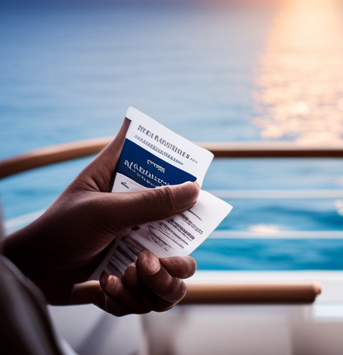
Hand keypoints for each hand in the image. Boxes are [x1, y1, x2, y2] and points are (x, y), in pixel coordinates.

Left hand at [3, 118, 200, 315]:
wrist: (30, 275)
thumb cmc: (58, 232)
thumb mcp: (104, 211)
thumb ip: (150, 202)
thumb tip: (194, 190)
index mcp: (129, 181)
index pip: (163, 160)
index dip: (182, 170)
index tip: (190, 186)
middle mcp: (141, 214)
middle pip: (187, 230)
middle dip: (174, 258)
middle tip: (149, 260)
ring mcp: (142, 247)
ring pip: (176, 273)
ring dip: (152, 284)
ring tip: (124, 275)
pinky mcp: (135, 277)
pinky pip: (155, 295)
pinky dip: (132, 297)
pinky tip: (106, 285)